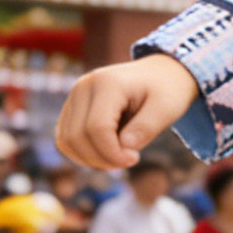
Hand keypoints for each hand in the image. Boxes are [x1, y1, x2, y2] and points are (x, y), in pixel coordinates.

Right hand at [55, 55, 199, 169]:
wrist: (160, 72)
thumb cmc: (167, 91)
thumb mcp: (167, 109)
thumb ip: (146, 127)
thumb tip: (124, 147)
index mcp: (107, 83)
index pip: (97, 128)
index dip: (113, 153)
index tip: (135, 158)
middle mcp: (83, 86)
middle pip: (77, 137)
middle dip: (102, 159)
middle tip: (129, 159)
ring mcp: (74, 95)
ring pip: (66, 140)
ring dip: (91, 159)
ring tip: (118, 157)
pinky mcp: (71, 106)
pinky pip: (65, 138)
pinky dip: (83, 152)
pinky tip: (107, 152)